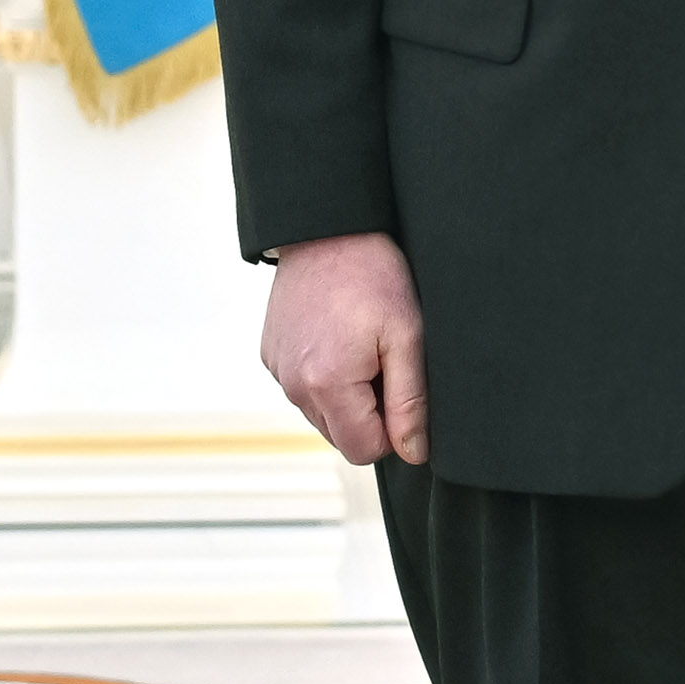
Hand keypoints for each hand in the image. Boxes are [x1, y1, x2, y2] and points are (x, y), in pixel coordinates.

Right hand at [261, 231, 428, 466]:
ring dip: (348, 394)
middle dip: (370, 411)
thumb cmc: (374, 276)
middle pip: (341, 435)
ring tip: (364, 344)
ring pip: (322, 413)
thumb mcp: (408, 334)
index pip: (363, 450)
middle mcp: (293, 386)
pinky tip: (341, 336)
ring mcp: (278, 371)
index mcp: (327, 385)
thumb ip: (410, 400)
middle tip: (386, 360)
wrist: (328, 231)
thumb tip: (413, 452)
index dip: (393, 429)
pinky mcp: (271, 356)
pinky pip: (304, 387)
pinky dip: (326, 375)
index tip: (403, 388)